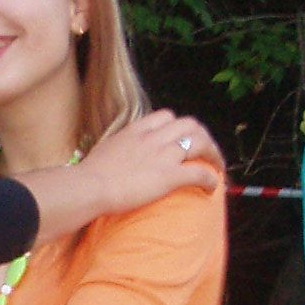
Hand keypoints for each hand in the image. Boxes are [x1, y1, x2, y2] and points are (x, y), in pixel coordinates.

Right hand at [80, 110, 222, 213]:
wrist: (89, 186)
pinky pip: (200, 173)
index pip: (166, 116)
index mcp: (136, 130)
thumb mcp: (103, 151)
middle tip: (207, 151)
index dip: (178, 126)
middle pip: (190, 125)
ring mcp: (163, 155)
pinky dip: (210, 179)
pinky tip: (211, 188)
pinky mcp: (169, 176)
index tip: (181, 138)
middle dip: (203, 136)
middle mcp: (153, 138)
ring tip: (216, 166)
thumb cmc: (88, 176)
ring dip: (213, 154)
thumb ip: (116, 150)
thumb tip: (113, 159)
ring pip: (200, 143)